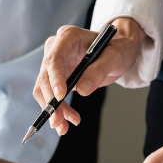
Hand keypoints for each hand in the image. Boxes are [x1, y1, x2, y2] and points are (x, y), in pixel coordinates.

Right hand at [34, 17, 143, 135]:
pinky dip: (57, 110)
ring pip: (44, 89)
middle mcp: (56, 48)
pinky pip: (51, 96)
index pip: (54, 58)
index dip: (54, 78)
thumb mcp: (115, 56)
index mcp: (68, 36)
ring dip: (52, 110)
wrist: (118, 51)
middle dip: (51, 101)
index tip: (60, 97)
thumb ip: (99, 70)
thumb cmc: (118, 48)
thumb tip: (83, 89)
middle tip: (58, 121)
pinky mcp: (56, 77)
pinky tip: (66, 121)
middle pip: (45, 77)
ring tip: (64, 126)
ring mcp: (55, 64)